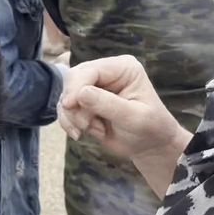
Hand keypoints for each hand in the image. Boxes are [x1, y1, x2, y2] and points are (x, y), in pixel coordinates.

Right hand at [58, 56, 183, 159]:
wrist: (149, 146)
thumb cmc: (150, 129)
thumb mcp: (134, 118)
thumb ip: (108, 104)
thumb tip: (80, 93)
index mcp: (122, 68)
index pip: (89, 70)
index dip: (76, 87)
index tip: (70, 106)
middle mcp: (106, 72)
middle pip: (72, 79)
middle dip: (74, 105)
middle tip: (85, 125)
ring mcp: (93, 86)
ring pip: (65, 95)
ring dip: (73, 117)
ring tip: (93, 130)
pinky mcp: (83, 101)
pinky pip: (64, 108)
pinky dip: (69, 122)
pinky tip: (82, 133)